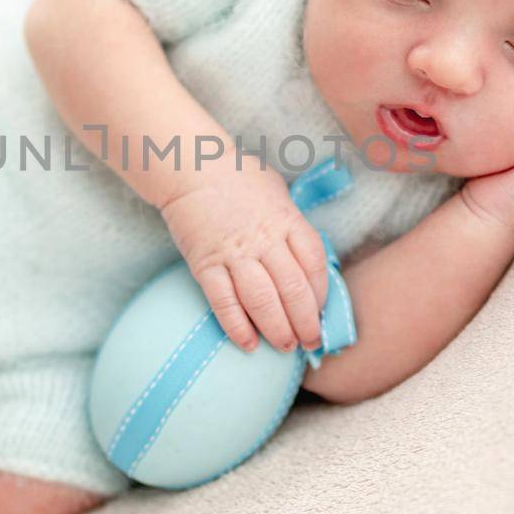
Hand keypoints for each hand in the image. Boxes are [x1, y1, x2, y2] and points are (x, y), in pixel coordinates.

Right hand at [158, 168, 330, 353]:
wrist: (190, 167)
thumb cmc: (236, 175)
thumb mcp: (276, 190)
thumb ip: (292, 221)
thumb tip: (304, 253)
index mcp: (287, 219)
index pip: (314, 263)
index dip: (322, 293)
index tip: (322, 312)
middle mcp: (264, 239)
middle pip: (294, 289)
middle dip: (306, 322)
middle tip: (310, 342)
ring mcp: (234, 253)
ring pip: (263, 301)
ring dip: (277, 330)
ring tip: (285, 347)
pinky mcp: (206, 264)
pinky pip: (224, 302)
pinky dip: (237, 327)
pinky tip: (248, 344)